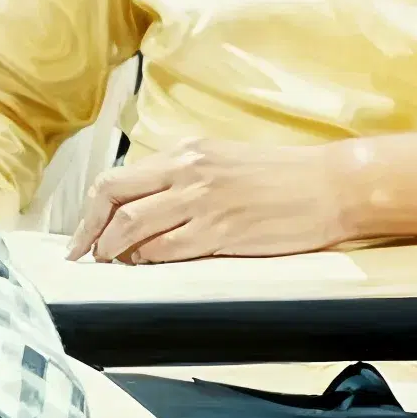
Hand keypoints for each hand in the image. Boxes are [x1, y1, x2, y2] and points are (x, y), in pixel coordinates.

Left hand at [82, 138, 372, 263]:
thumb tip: (149, 206)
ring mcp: (202, 201)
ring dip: (114, 251)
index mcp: (187, 151)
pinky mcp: (220, 231)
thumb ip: (186, 177)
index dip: (91, 211)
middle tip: (83, 255)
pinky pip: (165, 250)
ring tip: (112, 265)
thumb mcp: (227, 162)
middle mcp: (187, 170)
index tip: (83, 235)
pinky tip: (148, 266)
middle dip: (88, 231)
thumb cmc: (287, 177)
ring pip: (132, 227)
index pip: (118, 178)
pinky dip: (148, 261)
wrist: (333, 186)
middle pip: (112, 198)